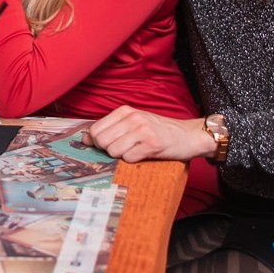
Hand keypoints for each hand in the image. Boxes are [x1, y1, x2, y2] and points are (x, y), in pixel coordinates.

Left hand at [82, 106, 215, 162]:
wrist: (189, 135)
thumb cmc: (159, 130)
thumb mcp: (133, 123)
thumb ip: (110, 128)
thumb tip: (84, 138)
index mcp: (124, 111)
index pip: (95, 130)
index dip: (97, 142)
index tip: (106, 146)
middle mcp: (132, 118)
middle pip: (101, 141)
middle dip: (108, 151)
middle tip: (123, 150)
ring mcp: (142, 130)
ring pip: (114, 151)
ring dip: (122, 156)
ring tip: (136, 151)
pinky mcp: (152, 144)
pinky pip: (129, 159)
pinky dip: (134, 161)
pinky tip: (144, 154)